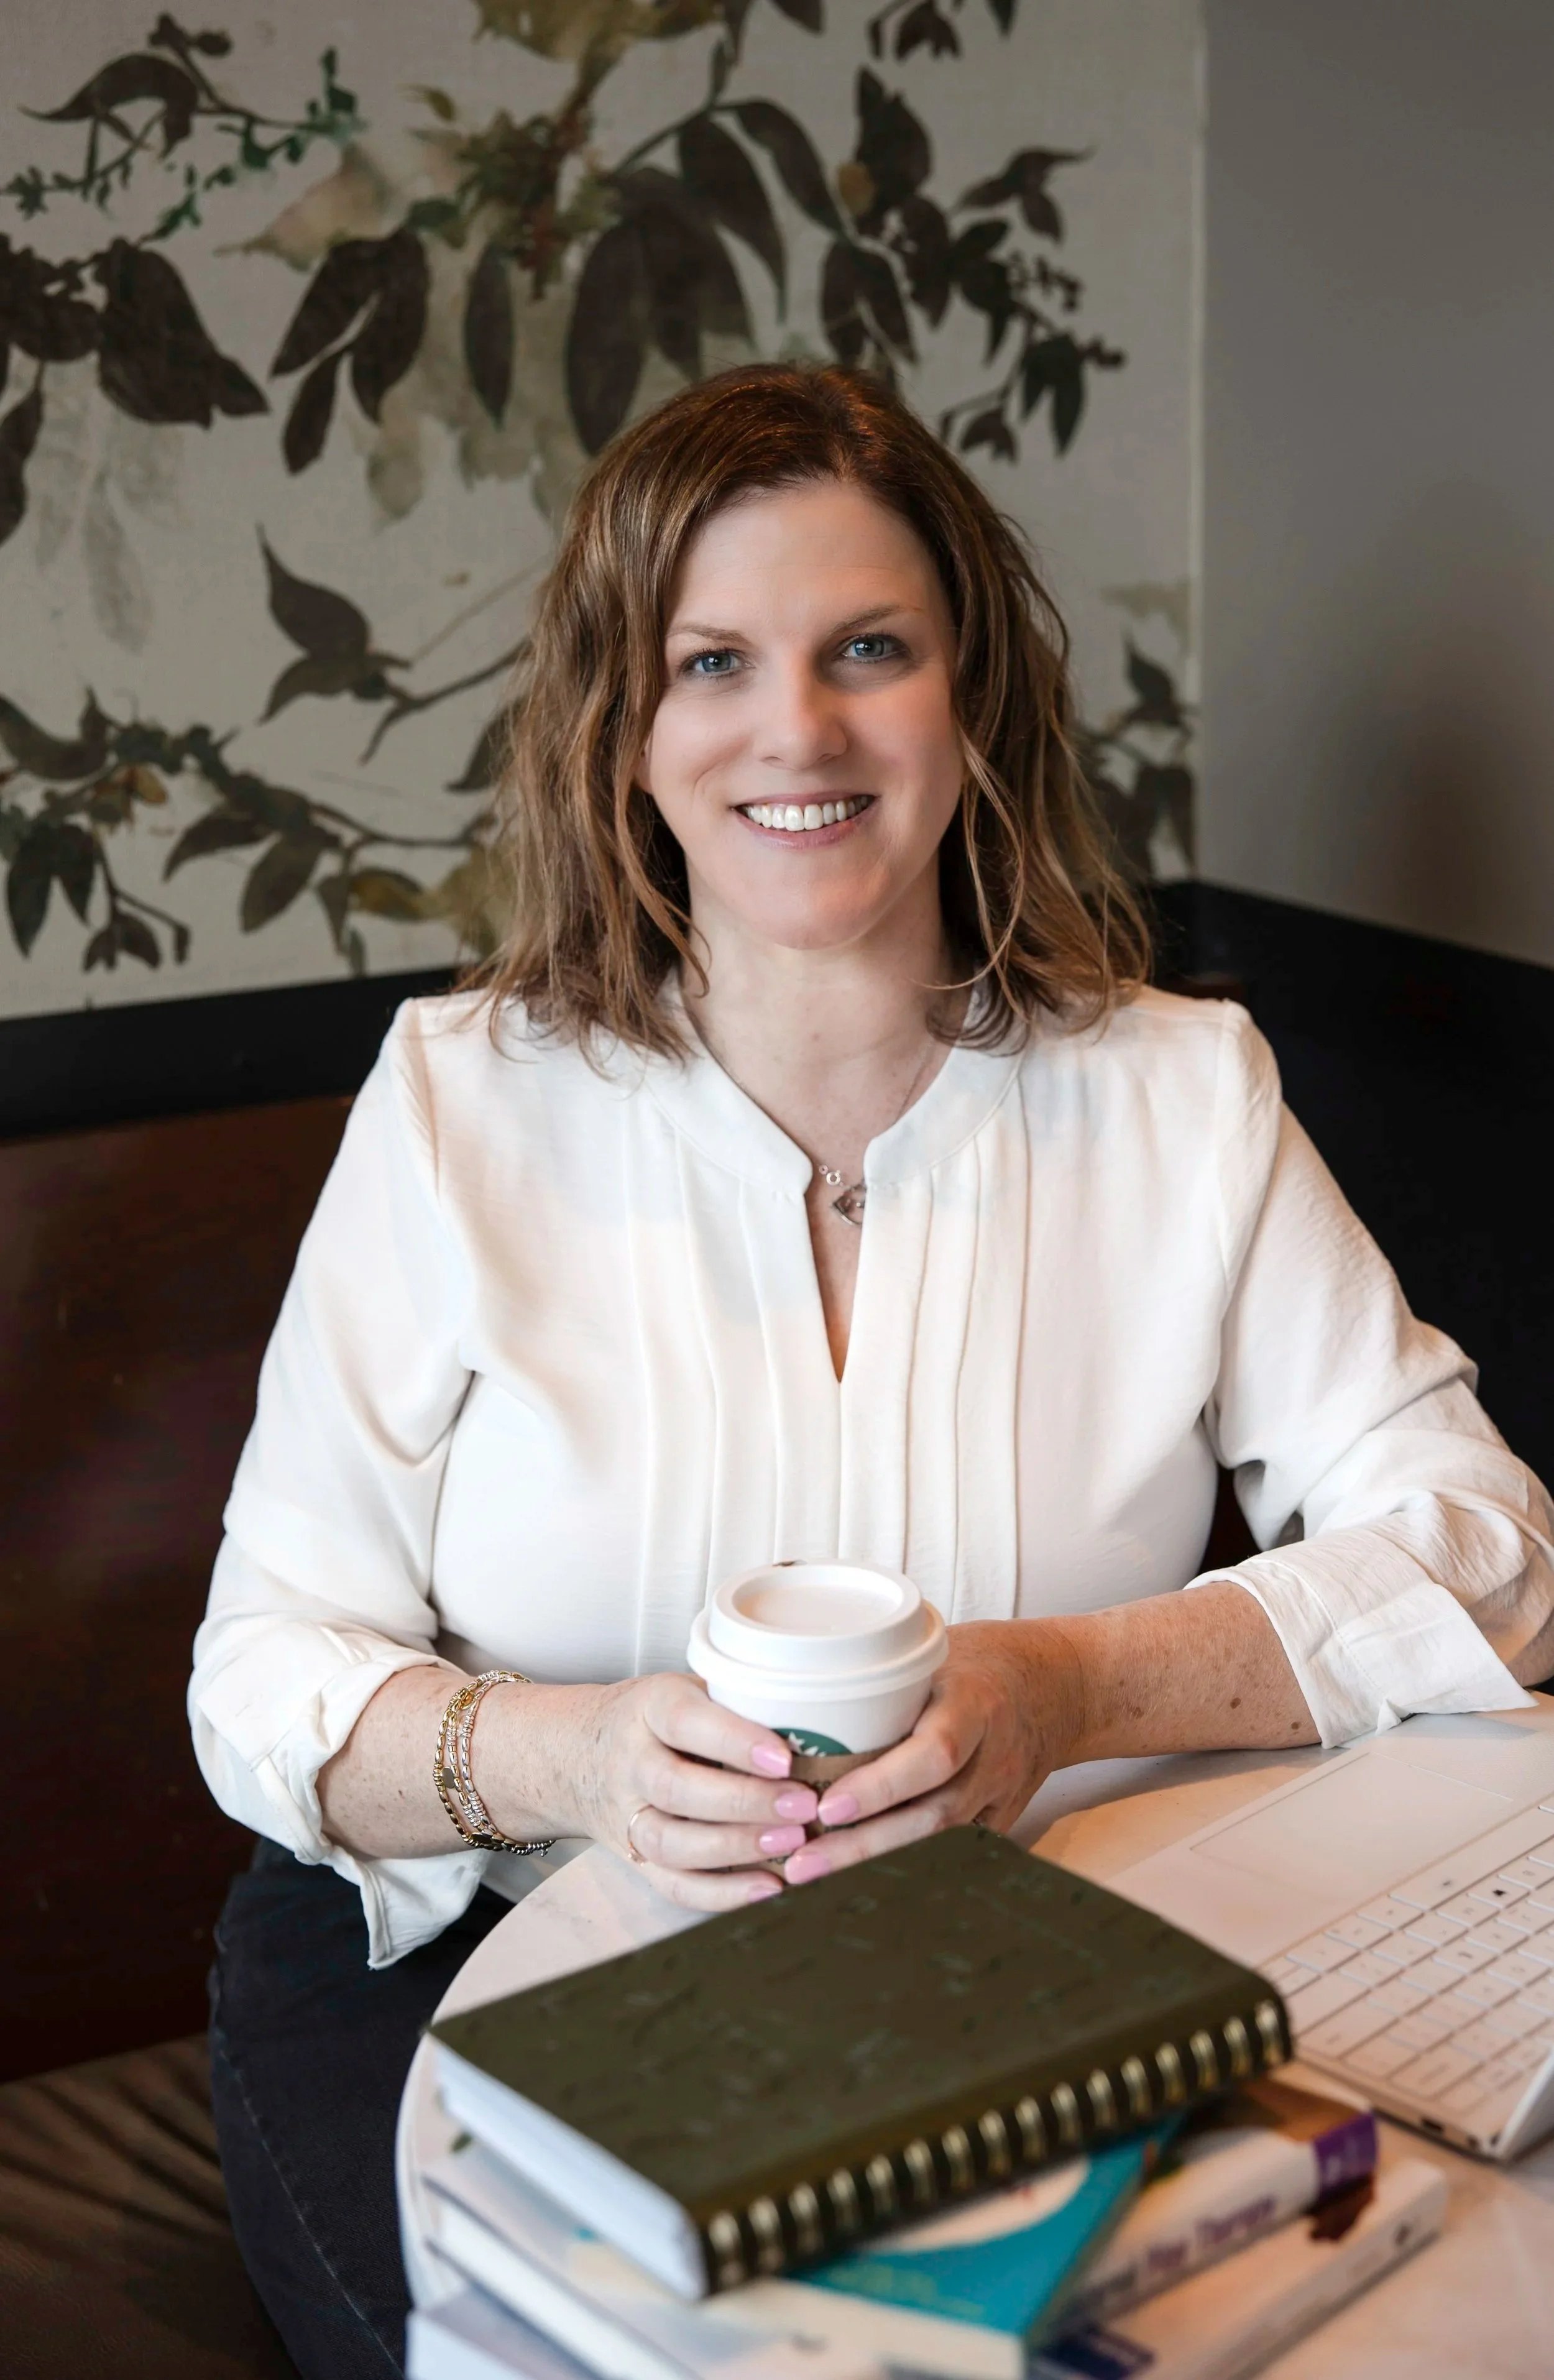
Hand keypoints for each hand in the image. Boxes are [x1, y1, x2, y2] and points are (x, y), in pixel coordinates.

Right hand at [553, 1672, 819, 1911]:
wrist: (579, 1754)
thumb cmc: (656, 1718)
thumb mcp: (687, 1688)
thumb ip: (738, 1699)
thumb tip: (826, 1718)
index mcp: (649, 1708)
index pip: (685, 1722)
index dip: (734, 1741)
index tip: (784, 1757)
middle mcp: (631, 1763)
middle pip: (677, 1788)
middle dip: (744, 1803)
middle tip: (803, 1806)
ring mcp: (628, 1816)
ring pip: (672, 1841)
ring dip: (734, 1849)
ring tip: (790, 1845)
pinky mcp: (635, 1858)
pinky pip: (673, 1884)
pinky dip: (720, 1895)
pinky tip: (767, 1888)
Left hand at [777, 1620, 1083, 1884]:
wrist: (1060, 1685)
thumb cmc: (982, 1660)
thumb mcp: (937, 1652)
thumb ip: (884, 1679)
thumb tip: (790, 1692)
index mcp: (975, 1704)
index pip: (934, 1754)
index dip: (881, 1787)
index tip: (828, 1809)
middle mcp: (992, 1757)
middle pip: (932, 1815)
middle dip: (865, 1847)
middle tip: (801, 1864)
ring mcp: (1001, 1795)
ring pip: (940, 1843)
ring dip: (877, 1867)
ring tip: (814, 1881)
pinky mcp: (1001, 1821)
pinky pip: (954, 1853)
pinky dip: (908, 1871)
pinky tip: (859, 1886)